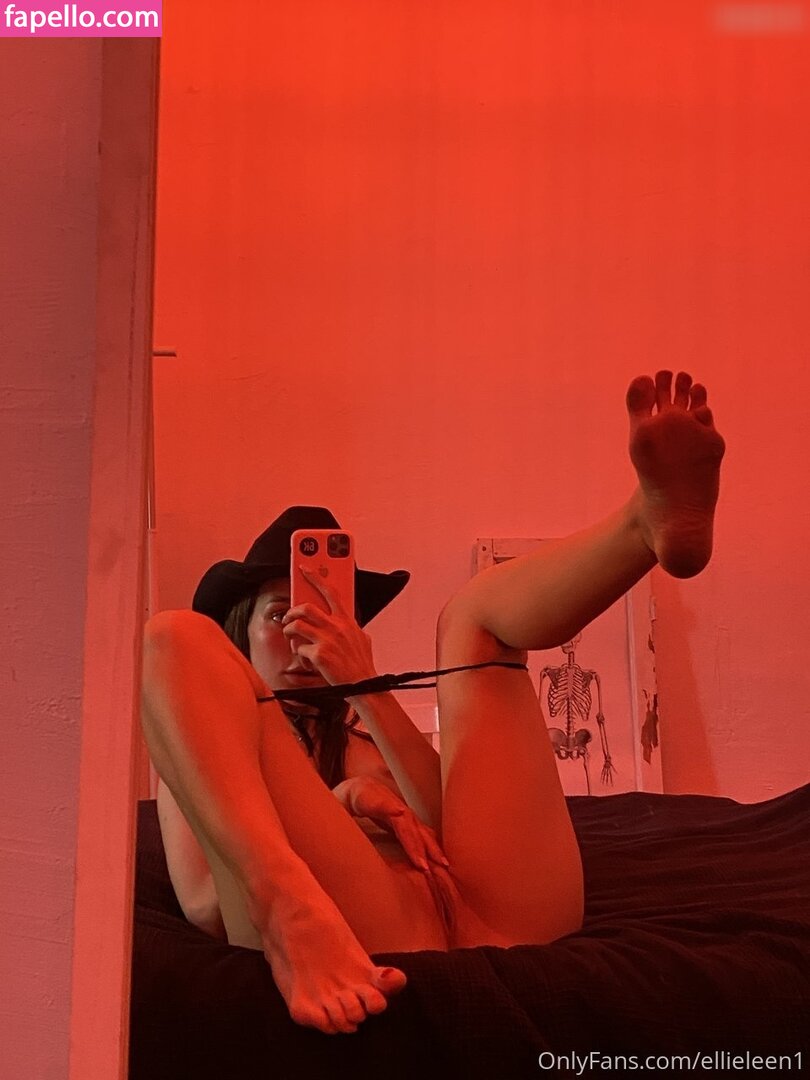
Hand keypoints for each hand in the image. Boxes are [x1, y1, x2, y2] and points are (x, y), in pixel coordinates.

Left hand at [282, 566, 376, 685]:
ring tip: (290, 635)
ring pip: (297, 625)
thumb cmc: (362, 665)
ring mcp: (327, 639)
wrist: (363, 685)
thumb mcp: (363, 639)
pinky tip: (307, 661)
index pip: (330, 592)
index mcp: (347, 620)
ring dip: (289, 630)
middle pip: (306, 607)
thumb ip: (354, 628)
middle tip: (289, 616)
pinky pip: (299, 649)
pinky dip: (300, 655)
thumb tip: (350, 625)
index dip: (315, 578)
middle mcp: (336, 626)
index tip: (304, 569)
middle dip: (292, 610)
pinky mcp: (319, 654)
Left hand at [332, 776, 449, 872]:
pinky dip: (426, 844)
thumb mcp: (327, 814)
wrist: (335, 796)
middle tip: (425, 864)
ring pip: (415, 824)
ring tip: (441, 864)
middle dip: (417, 840)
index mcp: (362, 793)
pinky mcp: (398, 816)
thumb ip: (335, 825)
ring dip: (429, 844)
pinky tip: (437, 858)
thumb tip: (342, 846)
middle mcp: (383, 797)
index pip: (382, 802)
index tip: (402, 817)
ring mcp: (393, 805)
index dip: (394, 811)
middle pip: (405, 817)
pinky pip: (415, 830)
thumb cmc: (327, 809)